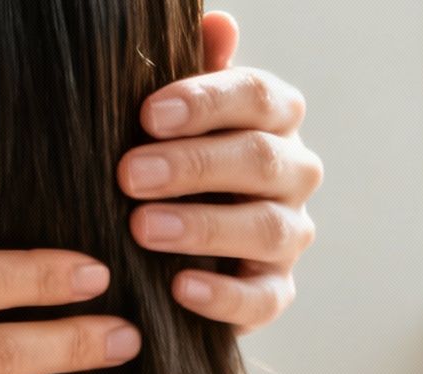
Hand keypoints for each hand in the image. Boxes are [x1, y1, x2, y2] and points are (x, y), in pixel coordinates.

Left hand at [120, 11, 320, 331]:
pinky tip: (178, 287)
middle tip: (129, 175)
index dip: (205, 103)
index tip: (147, 114)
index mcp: (273, 118)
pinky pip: (264, 297)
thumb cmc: (166, 159)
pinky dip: (223, 295)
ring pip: (267, 227)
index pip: (256, 97)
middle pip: (261, 160)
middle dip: (193, 166)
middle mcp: (294, 172)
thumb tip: (217, 21)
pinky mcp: (275, 291)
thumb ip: (192, 70)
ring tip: (143, 229)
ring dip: (203, 227)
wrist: (167, 245)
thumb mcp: (169, 116)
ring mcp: (290, 234)